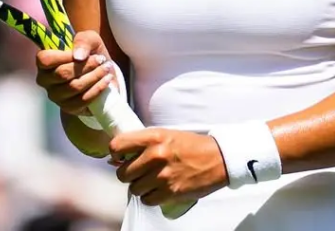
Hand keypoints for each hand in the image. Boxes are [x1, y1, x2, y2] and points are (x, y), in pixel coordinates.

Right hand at [35, 30, 117, 115]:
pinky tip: (106, 80)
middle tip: (101, 60)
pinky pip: (83, 100)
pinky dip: (98, 89)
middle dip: (86, 66)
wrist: (100, 72)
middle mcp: (45, 80)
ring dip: (94, 76)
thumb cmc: (89, 53)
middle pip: (63, 74)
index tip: (82, 54)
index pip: (45, 60)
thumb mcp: (89, 39)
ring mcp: (56, 96)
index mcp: (44, 62)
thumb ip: (83, 41)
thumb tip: (78, 56)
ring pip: (74, 87)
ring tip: (106, 68)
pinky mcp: (68, 108)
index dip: (63, 56)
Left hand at [108, 129, 227, 205]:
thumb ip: (142, 144)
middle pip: (123, 173)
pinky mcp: (171, 192)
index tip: (120, 157)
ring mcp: (163, 175)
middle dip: (129, 174)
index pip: (117, 146)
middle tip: (140, 172)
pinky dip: (152, 197)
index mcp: (154, 137)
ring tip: (153, 180)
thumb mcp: (166, 135)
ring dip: (141, 187)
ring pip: (134, 189)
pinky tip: (160, 189)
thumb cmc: (192, 145)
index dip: (116, 154)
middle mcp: (156, 155)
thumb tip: (115, 159)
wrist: (219, 158)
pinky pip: (147, 200)